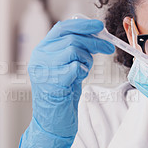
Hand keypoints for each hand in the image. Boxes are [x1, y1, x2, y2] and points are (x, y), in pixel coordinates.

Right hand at [18, 19, 114, 147]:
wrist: (52, 123)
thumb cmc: (62, 95)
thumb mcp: (65, 67)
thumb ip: (74, 50)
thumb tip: (95, 34)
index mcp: (41, 51)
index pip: (62, 28)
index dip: (82, 25)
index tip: (99, 27)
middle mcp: (39, 58)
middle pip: (71, 38)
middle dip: (94, 42)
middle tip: (108, 48)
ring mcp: (44, 70)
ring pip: (73, 50)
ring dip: (87, 59)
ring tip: (84, 70)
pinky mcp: (53, 82)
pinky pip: (76, 67)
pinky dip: (83, 71)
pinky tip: (78, 79)